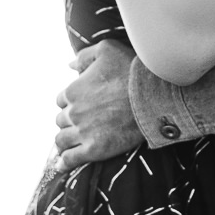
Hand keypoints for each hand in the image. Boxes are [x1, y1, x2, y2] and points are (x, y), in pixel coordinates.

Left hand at [53, 40, 143, 170]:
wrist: (152, 97)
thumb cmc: (131, 70)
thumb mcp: (107, 49)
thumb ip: (84, 56)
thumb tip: (68, 65)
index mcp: (73, 91)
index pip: (62, 100)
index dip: (71, 103)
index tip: (81, 106)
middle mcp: (74, 112)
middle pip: (61, 120)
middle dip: (69, 121)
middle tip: (81, 124)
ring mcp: (82, 132)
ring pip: (62, 140)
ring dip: (64, 142)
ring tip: (68, 145)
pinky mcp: (94, 150)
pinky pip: (70, 159)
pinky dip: (64, 163)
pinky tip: (62, 165)